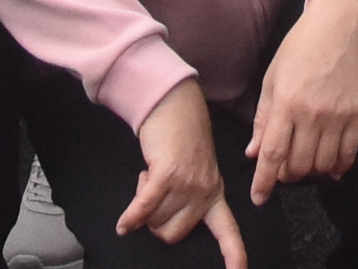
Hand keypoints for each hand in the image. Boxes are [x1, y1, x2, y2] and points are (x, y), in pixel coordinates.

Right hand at [117, 77, 243, 268]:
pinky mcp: (168, 173)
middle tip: (154, 195)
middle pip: (172, 234)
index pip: (229, 232)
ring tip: (149, 178)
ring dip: (143, 205)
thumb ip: (188, 198)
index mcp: (215, 193)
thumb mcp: (195, 172)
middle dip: (155, 222)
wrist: (175, 104)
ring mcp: (188, 182)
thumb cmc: (181, 140)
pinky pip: (145, 207)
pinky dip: (131, 217)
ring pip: (155, 220)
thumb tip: (161, 226)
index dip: (234, 256)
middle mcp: (205, 191)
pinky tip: (123, 225)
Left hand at [248, 0, 357, 198]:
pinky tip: (331, 169)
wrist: (336, 29)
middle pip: (298, 164)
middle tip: (282, 171)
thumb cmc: (297, 50)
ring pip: (323, 164)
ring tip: (304, 165)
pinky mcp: (356, 114)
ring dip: (311, 172)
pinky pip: (349, 153)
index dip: (264, 180)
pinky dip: (339, 167)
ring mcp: (337, 116)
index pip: (273, 153)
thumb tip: (253, 152)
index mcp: (286, 103)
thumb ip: (263, 119)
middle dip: (286, 176)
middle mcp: (312, 114)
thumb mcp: (271, 80)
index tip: (259, 198)